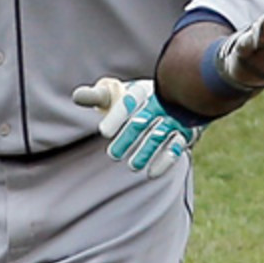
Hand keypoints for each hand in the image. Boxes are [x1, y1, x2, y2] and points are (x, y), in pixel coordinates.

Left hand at [73, 77, 203, 178]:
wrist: (170, 97)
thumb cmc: (134, 97)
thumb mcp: (116, 93)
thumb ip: (97, 96)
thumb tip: (76, 97)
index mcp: (141, 89)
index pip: (129, 101)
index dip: (117, 116)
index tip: (103, 133)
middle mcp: (161, 101)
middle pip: (143, 119)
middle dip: (128, 137)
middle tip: (112, 155)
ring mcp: (175, 117)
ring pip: (159, 134)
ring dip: (146, 151)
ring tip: (132, 166)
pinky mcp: (187, 132)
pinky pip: (177, 145)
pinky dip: (166, 159)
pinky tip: (152, 173)